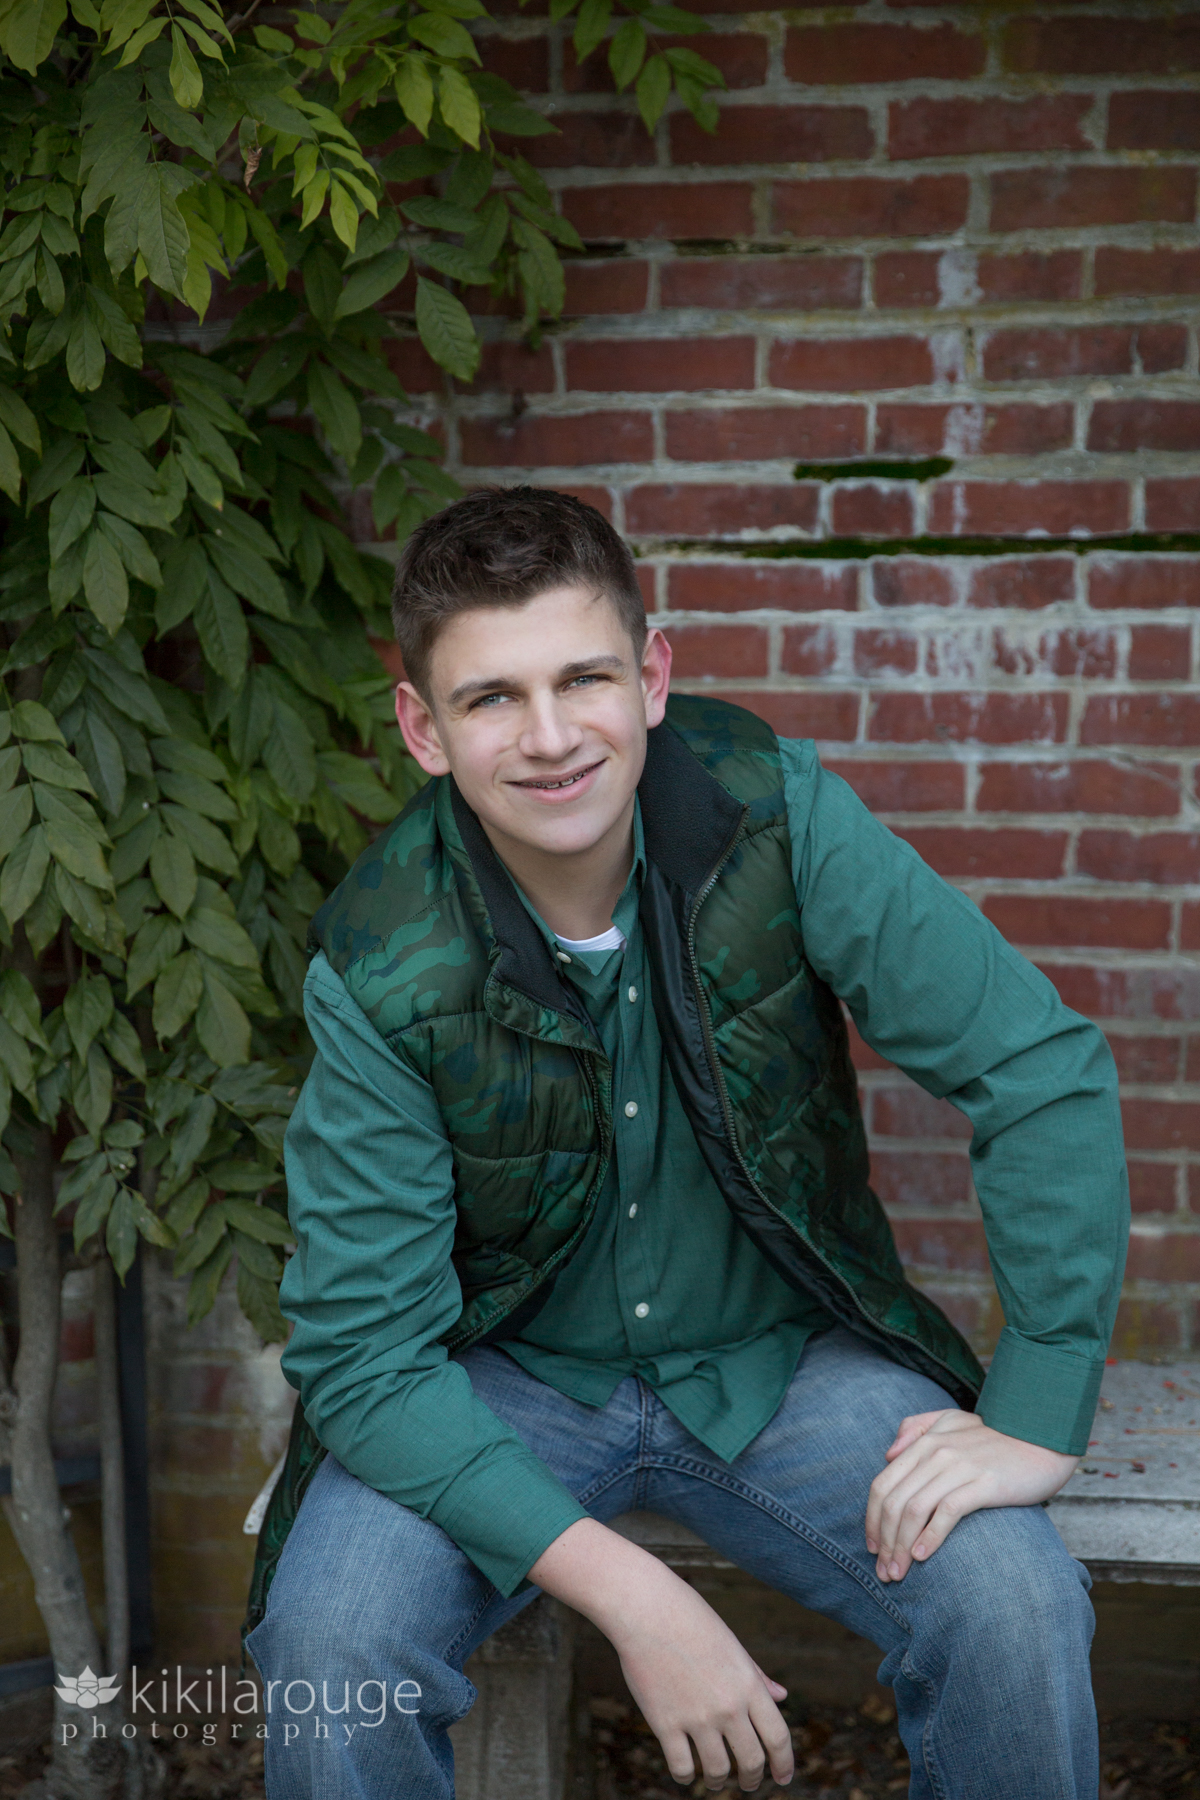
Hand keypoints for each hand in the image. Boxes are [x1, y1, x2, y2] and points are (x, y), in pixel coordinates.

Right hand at [610, 1573, 792, 1792]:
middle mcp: (728, 1706)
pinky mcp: (665, 1724)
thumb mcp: (731, 1645)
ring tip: (716, 1782)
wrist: (647, 1609)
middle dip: (753, 1779)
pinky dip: (686, 1778)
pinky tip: (686, 1774)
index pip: (778, 1737)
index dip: (784, 1764)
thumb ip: (757, 1676)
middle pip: (751, 1761)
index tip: (782, 1779)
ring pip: (718, 1770)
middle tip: (749, 1784)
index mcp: (748, 1684)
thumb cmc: (690, 1620)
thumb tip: (782, 1697)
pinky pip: (682, 1767)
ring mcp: (697, 1717)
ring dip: (719, 1782)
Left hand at [864, 1408, 1078, 1583]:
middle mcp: (936, 1452)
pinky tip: (922, 1556)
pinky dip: (930, 1536)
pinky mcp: (984, 1483)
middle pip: (894, 1502)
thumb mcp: (952, 1420)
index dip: (871, 1519)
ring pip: (915, 1510)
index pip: (882, 1484)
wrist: (1043, 1437)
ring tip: (899, 1573)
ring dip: (901, 1546)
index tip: (872, 1547)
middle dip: (884, 1541)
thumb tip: (888, 1453)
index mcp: (925, 1442)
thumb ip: (916, 1428)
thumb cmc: (997, 1436)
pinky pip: (947, 1512)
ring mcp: (959, 1467)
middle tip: (884, 1571)